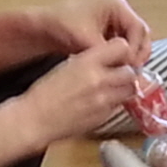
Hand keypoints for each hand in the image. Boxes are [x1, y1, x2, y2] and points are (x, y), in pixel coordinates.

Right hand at [21, 38, 139, 142]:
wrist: (35, 119)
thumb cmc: (45, 92)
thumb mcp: (68, 65)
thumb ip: (91, 60)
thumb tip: (109, 58)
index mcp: (87, 62)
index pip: (121, 47)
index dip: (121, 51)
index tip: (118, 55)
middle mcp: (99, 80)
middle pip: (131, 71)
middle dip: (126, 72)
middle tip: (118, 73)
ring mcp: (103, 100)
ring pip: (130, 90)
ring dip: (125, 87)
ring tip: (113, 88)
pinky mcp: (104, 117)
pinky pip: (119, 106)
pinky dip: (115, 102)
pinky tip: (101, 102)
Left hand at [25, 0, 151, 65]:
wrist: (42, 27)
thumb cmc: (61, 27)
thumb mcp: (86, 41)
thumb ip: (107, 52)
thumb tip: (126, 67)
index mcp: (116, 5)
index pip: (139, 28)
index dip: (137, 49)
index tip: (130, 67)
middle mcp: (119, 9)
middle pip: (141, 34)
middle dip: (138, 53)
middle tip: (132, 72)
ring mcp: (115, 18)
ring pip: (134, 40)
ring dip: (131, 56)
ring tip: (124, 72)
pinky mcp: (109, 29)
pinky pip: (124, 43)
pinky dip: (123, 55)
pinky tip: (117, 67)